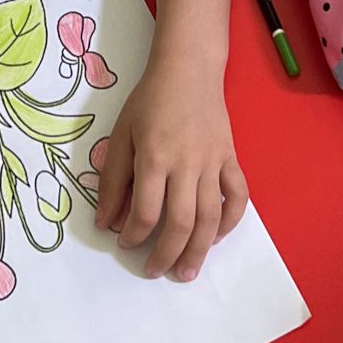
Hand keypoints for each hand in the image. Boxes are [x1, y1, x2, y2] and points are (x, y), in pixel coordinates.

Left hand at [93, 63, 249, 281]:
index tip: (126, 243)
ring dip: (199, 250)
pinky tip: (216, 236)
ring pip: (211, 217)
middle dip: (167, 254)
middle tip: (155, 272)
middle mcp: (187, 164)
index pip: (145, 211)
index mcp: (154, 157)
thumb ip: (112, 179)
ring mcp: (214, 162)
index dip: (134, 235)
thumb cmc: (149, 100)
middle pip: (181, 222)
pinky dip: (230, 221)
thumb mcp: (121, 134)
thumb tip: (105, 221)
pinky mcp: (231, 159)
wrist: (188, 70)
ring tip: (187, 271)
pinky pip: (238, 197)